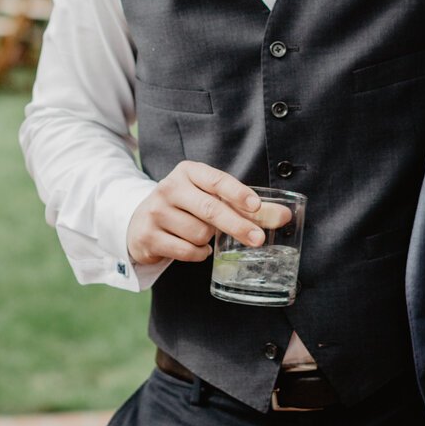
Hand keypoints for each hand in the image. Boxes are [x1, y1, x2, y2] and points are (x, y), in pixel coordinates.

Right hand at [126, 161, 291, 264]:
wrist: (139, 221)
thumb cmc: (185, 207)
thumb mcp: (210, 197)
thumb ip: (246, 207)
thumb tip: (285, 216)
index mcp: (187, 172)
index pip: (216, 180)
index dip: (237, 193)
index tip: (256, 206)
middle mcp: (169, 188)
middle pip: (210, 210)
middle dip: (237, 226)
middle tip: (258, 240)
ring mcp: (156, 212)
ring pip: (199, 234)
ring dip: (208, 240)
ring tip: (201, 235)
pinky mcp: (148, 236)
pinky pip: (185, 251)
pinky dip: (197, 254)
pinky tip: (193, 247)